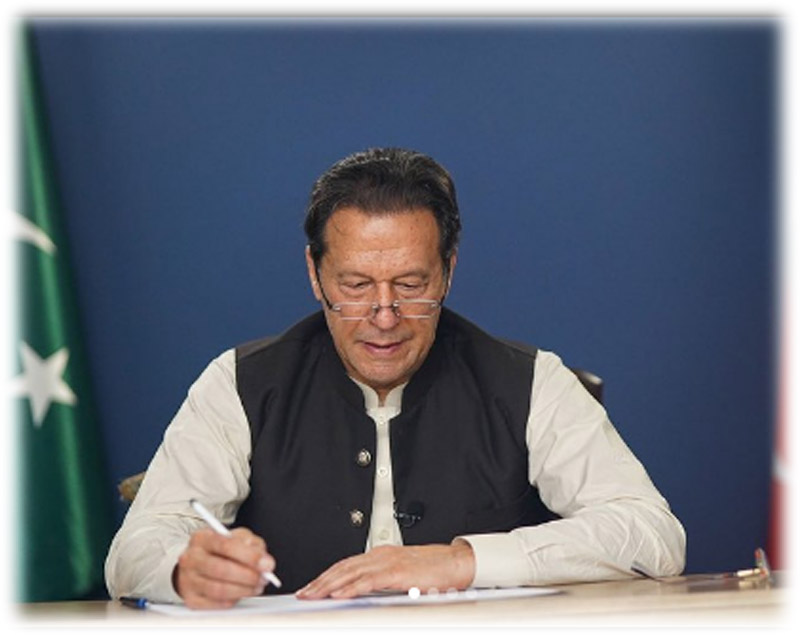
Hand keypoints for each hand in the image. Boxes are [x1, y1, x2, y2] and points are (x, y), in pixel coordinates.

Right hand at [173, 527, 275, 608]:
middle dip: (248, 576)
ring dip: (243, 590)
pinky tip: (240, 593)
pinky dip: (232, 600)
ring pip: (218, 589)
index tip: (267, 564)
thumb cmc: (220, 549)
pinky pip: (215, 604)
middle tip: (263, 578)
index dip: (249, 556)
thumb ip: (252, 544)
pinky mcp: (191, 599)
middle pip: (221, 569)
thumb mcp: (237, 537)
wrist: (197, 562)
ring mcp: (188, 580)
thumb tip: (264, 561)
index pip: (226, 545)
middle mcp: (191, 558)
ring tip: (256, 587)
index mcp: (202, 538)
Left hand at [296, 540, 474, 599]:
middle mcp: (380, 555)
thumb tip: (364, 594)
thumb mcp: (402, 575)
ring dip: (328, 585)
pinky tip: (338, 595)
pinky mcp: (395, 572)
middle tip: (304, 592)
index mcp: (381, 555)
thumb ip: (383, 582)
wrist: (456, 563)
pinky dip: (350, 588)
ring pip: (349, 573)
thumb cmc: (434, 570)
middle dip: (320, 581)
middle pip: (342, 567)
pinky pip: (367, 581)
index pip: (346, 564)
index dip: (327, 575)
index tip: (313, 586)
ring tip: (313, 595)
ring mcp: (387, 562)